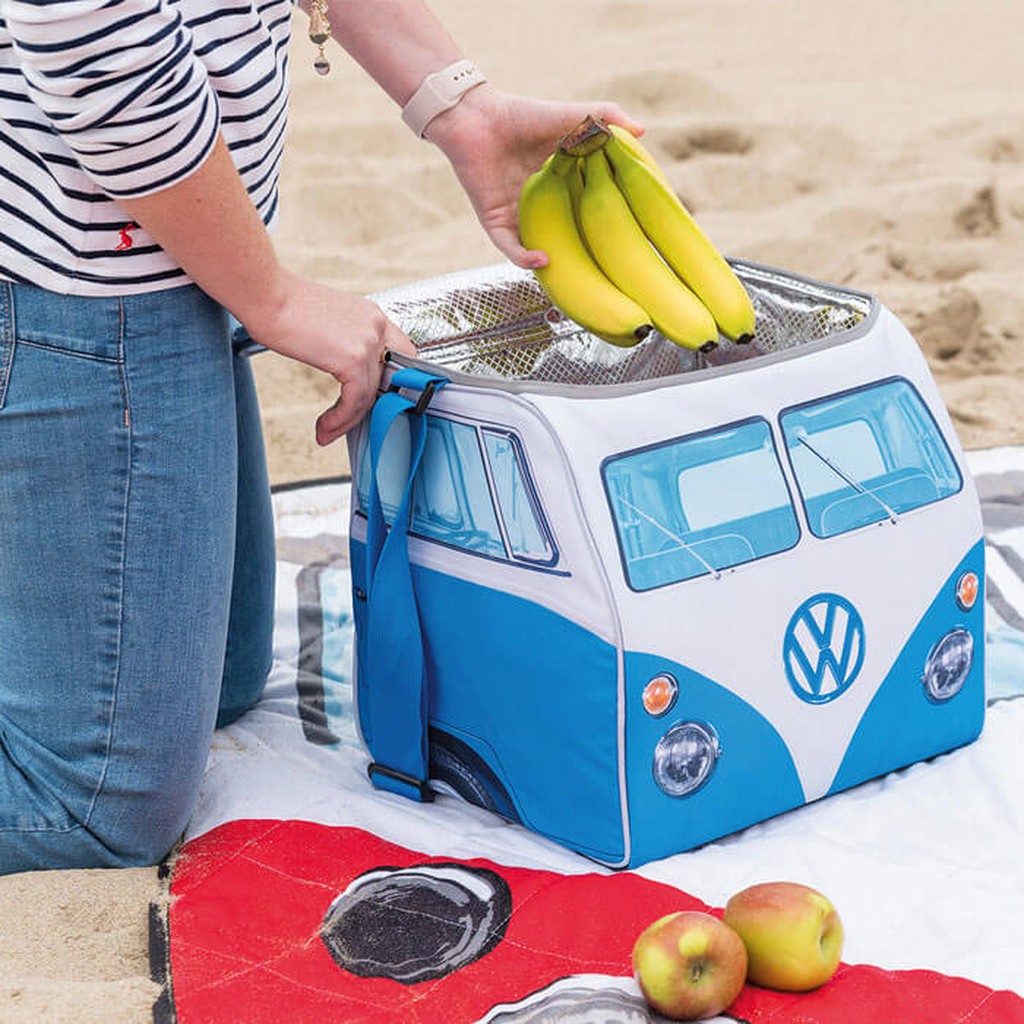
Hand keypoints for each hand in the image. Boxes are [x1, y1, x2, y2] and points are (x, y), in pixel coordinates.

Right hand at [245, 270, 417, 444]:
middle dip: (368, 406)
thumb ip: (346, 344)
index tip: (368, 403)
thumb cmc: (283, 306)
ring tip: (326, 431)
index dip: (388, 383)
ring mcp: (367, 342)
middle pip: (387, 380)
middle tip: (346, 422)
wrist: (264, 294)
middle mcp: (375, 326)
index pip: (400, 356)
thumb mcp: (328, 322)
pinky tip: (323, 426)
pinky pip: (355, 401)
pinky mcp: (352, 359)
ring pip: (369, 395)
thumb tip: (347, 373)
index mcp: (371, 316)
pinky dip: (340, 420)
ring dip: (347, 420)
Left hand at [425, 85, 642, 267]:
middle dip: (587, 257)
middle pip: (569, 240)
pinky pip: (511, 248)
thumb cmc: (525, 115)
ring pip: (541, 252)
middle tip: (613, 265)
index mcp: (564, 189)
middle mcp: (544, 209)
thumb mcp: (573, 116)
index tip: (633, 235)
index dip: (607, 225)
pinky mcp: (496, 222)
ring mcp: (520, 218)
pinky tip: (543, 259)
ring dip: (558, 266)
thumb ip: (606, 117)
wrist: (478, 117)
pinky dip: (525, 258)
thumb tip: (641, 131)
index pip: (589, 215)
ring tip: (582, 276)